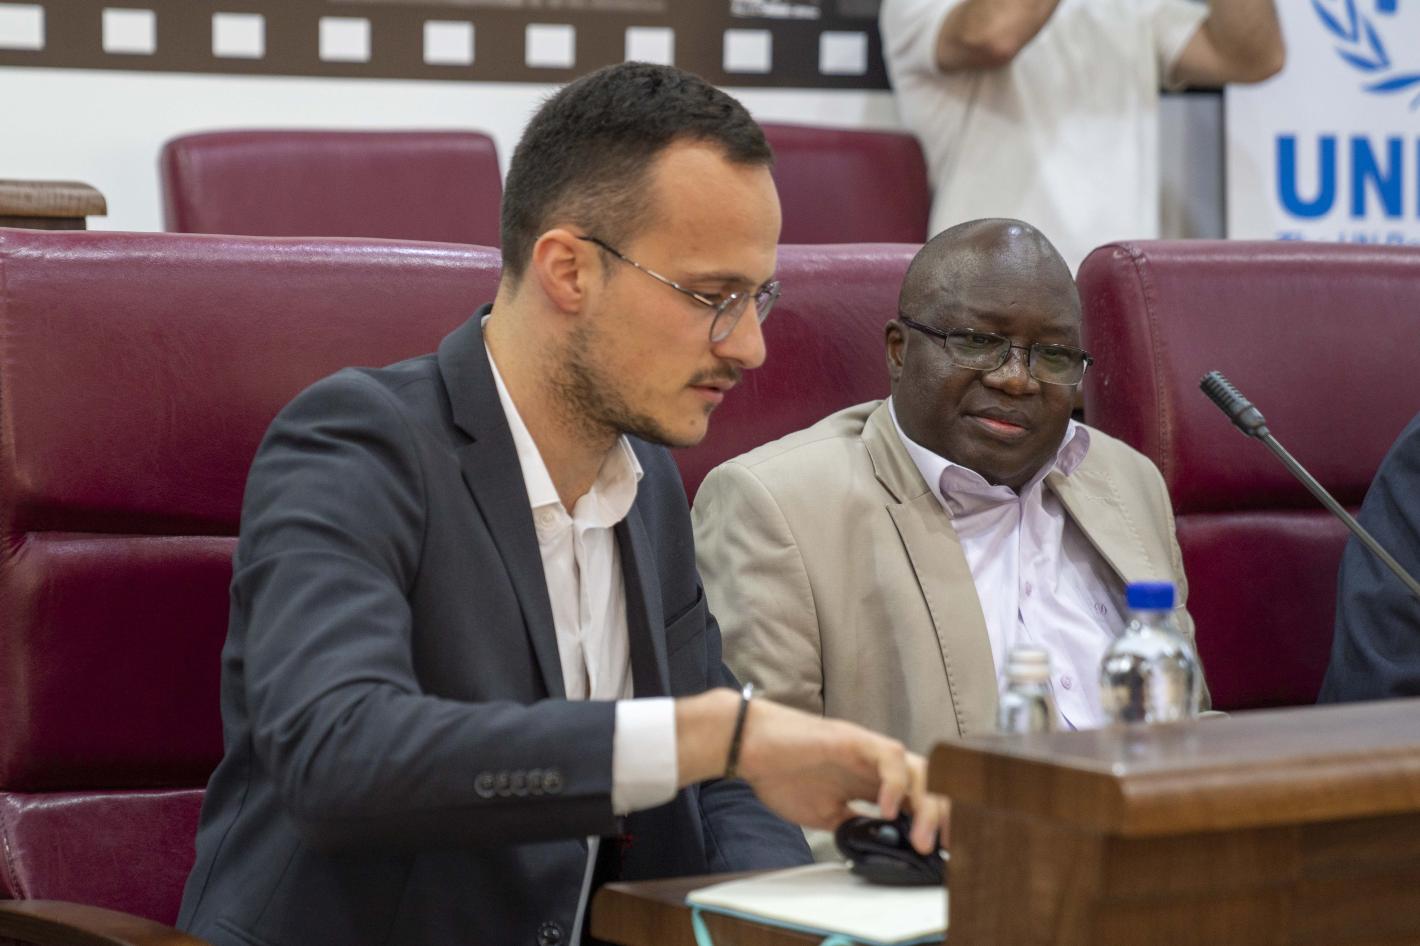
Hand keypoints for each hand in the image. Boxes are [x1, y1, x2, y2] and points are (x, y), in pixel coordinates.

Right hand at [736, 699, 949, 853]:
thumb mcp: (825, 814)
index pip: (919, 799)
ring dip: (926, 807)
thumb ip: (855, 823)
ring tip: (920, 840)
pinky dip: (896, 785)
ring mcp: (868, 749)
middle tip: (945, 851)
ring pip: (919, 770)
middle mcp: (877, 764)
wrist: (750, 746)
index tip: (943, 853)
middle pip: (930, 784)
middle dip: (944, 817)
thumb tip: (878, 845)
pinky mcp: (855, 739)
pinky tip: (889, 811)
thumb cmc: (780, 774)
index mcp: (871, 782)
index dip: (936, 823)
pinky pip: (890, 758)